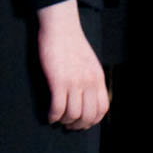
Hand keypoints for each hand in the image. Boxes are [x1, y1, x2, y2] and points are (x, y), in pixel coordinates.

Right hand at [34, 1, 107, 128]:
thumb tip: (87, 98)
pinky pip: (58, 108)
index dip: (93, 120)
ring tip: (59, 120)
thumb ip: (91, 79)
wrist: (61, 26)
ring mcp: (74, 82)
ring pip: (73, 114)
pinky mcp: (58, 81)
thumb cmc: (72, 43)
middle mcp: (89, 82)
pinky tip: (50, 116)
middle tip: (69, 126)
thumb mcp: (90, 62)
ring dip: (65, 121)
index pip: (103, 109)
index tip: (83, 122)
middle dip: (78, 125)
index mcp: (98, 78)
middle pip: (88, 116)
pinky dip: (53, 116)